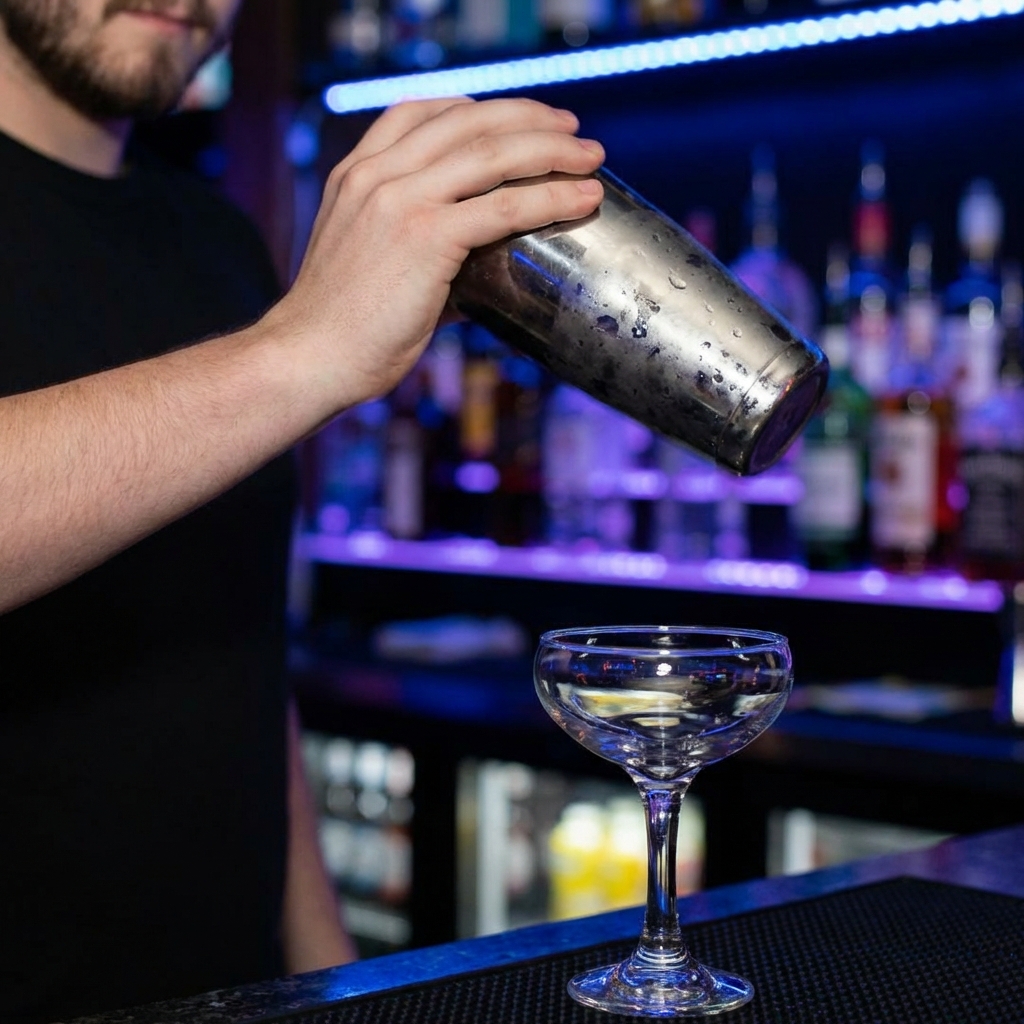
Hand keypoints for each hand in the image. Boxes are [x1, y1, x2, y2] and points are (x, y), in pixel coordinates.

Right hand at [265, 97, 604, 411]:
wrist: (309, 357)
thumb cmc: (341, 326)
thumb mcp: (368, 263)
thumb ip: (419, 250)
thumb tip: (476, 273)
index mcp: (357, 173)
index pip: (422, 112)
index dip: (479, 109)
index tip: (518, 119)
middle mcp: (377, 174)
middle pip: (469, 121)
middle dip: (531, 119)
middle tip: (573, 130)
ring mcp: (400, 200)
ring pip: (493, 154)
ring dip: (553, 149)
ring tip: (591, 157)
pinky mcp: (426, 237)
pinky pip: (504, 205)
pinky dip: (551, 197)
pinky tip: (582, 198)